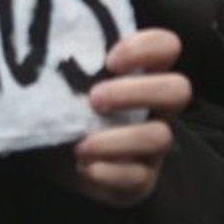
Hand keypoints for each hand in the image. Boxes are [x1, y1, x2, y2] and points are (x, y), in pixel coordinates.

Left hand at [67, 28, 191, 207]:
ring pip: (160, 136)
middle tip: (94, 99)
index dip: (146, 48)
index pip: (166, 46)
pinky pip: (139, 177)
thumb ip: (66, 61)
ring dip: (116, 139)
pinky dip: (108, 172)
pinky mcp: (141, 178)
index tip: (110, 60)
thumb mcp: (62, 81)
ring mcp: (152, 144)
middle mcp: (155, 107)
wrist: (53, 159)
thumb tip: (44, 46)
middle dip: (136, 92)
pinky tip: (85, 166)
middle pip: (178, 89)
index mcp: (140, 73)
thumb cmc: (60, 107)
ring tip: (81, 144)